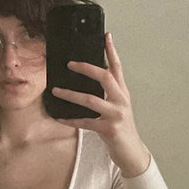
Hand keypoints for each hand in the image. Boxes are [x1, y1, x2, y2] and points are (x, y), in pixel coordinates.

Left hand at [52, 32, 150, 176]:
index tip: (106, 35)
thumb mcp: (117, 107)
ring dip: (71, 94)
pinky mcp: (109, 129)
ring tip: (56, 90)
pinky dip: (70, 120)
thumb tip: (87, 81)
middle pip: (105, 77)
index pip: (118, 67)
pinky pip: (85, 122)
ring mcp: (116, 115)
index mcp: (123, 93)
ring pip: (91, 99)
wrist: (132, 153)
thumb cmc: (122, 129)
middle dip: (87, 68)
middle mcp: (121, 101)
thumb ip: (107, 94)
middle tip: (70, 63)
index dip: (112, 51)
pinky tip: (59, 117)